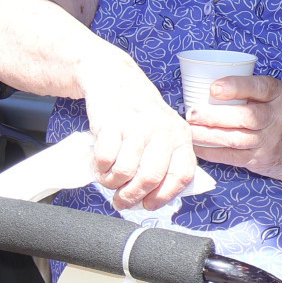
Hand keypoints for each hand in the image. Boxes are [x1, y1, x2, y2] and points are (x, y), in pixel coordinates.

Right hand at [82, 58, 196, 208]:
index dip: (164, 196)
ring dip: (112, 184)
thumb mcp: (164, 132)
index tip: (149, 204)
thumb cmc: (140, 113)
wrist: (115, 78)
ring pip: (125, 172)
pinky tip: (100, 165)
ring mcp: (137, 126)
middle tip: (121, 201)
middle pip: (150, 178)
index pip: (182, 175)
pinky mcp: (111, 123)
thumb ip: (165, 160)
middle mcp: (162, 130)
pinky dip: (99, 169)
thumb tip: (155, 197)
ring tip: (109, 180)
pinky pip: (105, 160)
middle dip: (132, 197)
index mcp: (181, 136)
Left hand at [188, 75, 281, 181]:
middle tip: (191, 113)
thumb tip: (203, 84)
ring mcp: (269, 141)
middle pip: (245, 117)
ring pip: (235, 138)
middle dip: (214, 115)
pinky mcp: (259, 160)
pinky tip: (196, 146)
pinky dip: (211, 152)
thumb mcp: (274, 96)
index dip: (235, 87)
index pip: (259, 88)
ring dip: (208, 135)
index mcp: (279, 95)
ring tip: (189, 129)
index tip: (213, 88)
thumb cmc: (277, 115)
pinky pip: (231, 156)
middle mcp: (277, 117)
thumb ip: (248, 89)